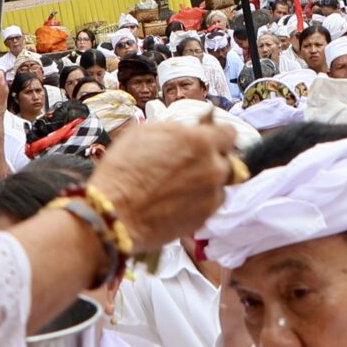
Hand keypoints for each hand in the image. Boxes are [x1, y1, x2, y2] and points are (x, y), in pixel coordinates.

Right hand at [86, 121, 236, 249]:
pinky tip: (178, 201)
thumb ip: (177, 129)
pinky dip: (200, 202)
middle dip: (213, 160)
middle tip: (191, 165)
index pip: (230, 134)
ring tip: (181, 186)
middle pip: (227, 161)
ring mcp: (211, 195)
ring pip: (220, 185)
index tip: (211, 139)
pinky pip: (210, 204)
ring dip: (208, 183)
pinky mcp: (205, 217)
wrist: (115, 214)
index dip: (219, 136)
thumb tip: (192, 128)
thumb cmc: (123, 171)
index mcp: (200, 142)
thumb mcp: (145, 133)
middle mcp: (213, 168)